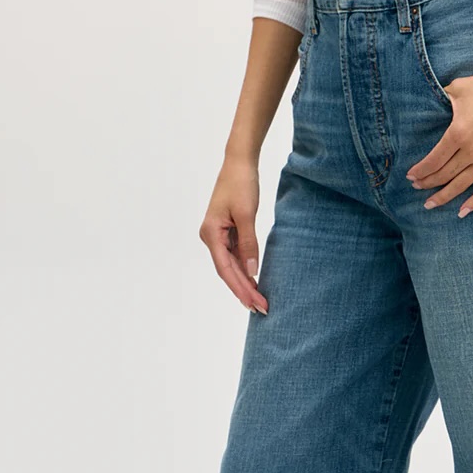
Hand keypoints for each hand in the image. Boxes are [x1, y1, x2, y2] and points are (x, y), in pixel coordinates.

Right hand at [199, 157, 268, 313]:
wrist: (239, 163)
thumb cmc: (241, 184)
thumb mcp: (247, 214)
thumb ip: (249, 243)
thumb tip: (252, 270)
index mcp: (211, 234)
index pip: (226, 269)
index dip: (240, 288)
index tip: (254, 303)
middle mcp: (211, 237)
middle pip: (228, 271)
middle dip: (244, 291)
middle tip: (261, 308)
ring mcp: (218, 236)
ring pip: (231, 266)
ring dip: (245, 283)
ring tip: (259, 301)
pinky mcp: (226, 233)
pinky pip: (235, 256)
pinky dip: (245, 270)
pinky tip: (254, 282)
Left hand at [405, 52, 472, 217]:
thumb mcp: (459, 87)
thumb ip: (441, 97)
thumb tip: (426, 100)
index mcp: (459, 133)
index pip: (434, 159)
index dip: (420, 170)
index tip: (411, 176)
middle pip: (445, 174)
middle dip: (428, 183)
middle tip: (417, 187)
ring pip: (462, 184)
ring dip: (444, 196)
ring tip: (430, 205)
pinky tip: (463, 211)